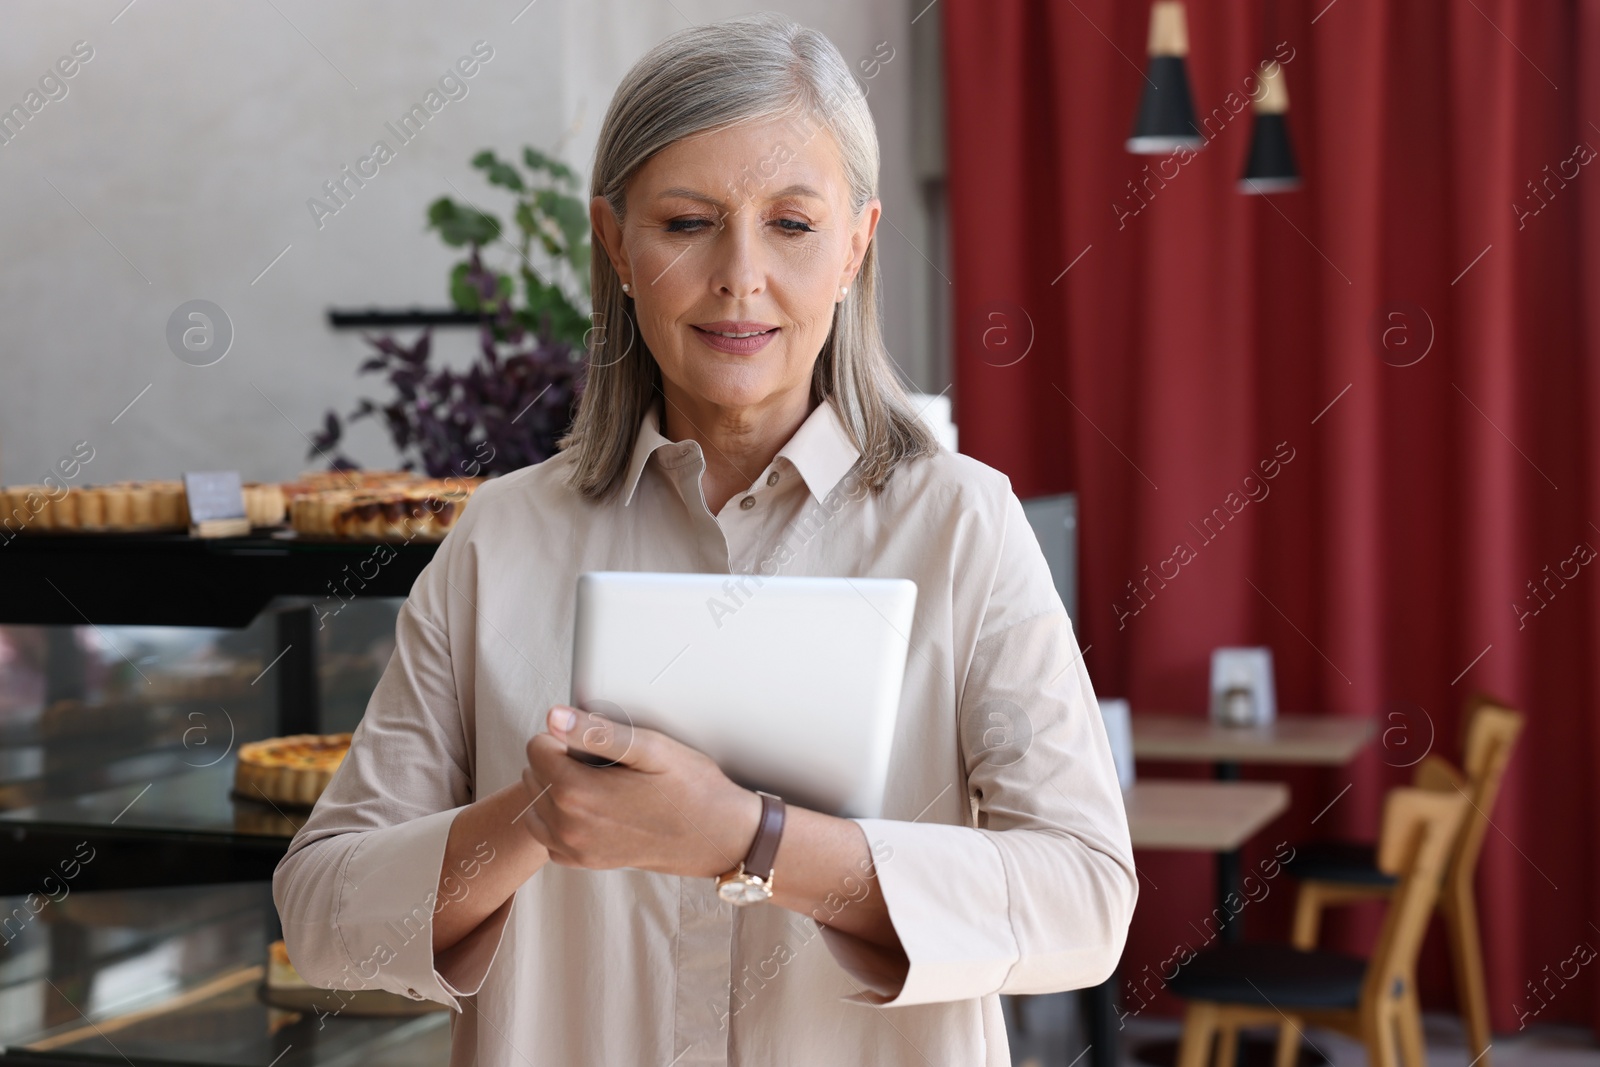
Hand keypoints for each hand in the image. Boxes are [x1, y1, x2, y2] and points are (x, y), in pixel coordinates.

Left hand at [518, 706, 761, 878]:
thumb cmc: (691, 788)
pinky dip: (558, 820)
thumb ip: (596, 733)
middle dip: (556, 761)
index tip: (591, 740)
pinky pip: (549, 838)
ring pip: (535, 807)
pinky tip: (589, 808)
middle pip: (532, 776)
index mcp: (578, 792)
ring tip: (593, 780)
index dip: (561, 735)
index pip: (536, 748)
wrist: (718, 836)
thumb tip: (554, 717)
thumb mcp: (650, 748)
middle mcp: (569, 825)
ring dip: (553, 790)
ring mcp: (577, 848)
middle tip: (599, 760)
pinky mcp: (587, 862)